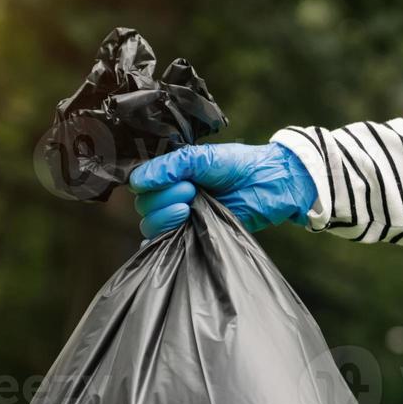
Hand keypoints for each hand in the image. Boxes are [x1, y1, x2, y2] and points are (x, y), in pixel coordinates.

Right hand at [129, 142, 318, 238]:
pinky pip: (163, 246)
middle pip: (144, 206)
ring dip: (167, 218)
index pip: (141, 184)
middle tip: (192, 191)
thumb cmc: (237, 166)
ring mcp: (179, 217)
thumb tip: (137, 181)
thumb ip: (170, 166)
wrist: (265, 185)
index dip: (154, 185)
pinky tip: (175, 235)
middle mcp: (169, 196)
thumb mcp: (201, 157)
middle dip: (164, 199)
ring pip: (150, 225)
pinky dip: (162, 244)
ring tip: (191, 208)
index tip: (180, 180)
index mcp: (169, 174)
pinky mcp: (190, 236)